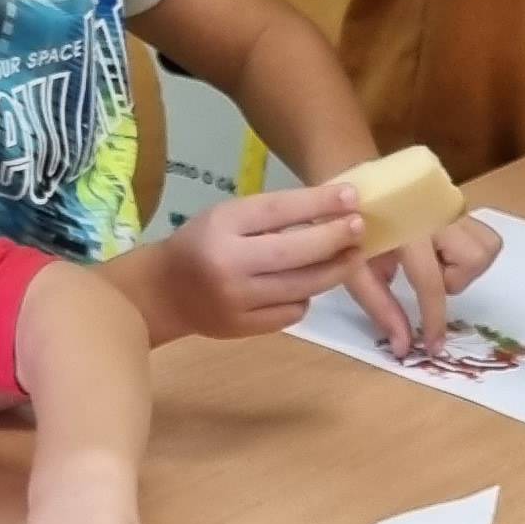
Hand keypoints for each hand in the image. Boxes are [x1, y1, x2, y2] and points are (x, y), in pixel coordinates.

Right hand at [158, 179, 368, 340]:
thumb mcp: (227, 217)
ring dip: (333, 271)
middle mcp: (229, 264)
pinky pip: (290, 312)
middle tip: (361, 228)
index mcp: (222, 226)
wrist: (163, 293)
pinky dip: (306, 297)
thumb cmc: (201, 244)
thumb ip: (270, 217)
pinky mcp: (243, 328)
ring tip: (352, 256)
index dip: (319, 203)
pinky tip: (310, 285)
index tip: (351, 196)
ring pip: (300, 286)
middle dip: (334, 239)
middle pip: (295, 252)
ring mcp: (237, 300)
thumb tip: (329, 212)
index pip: (278, 211)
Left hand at [348, 208, 505, 359]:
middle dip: (454, 279)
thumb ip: (381, 308)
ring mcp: (452, 204)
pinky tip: (439, 250)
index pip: (431, 282)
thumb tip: (403, 347)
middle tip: (425, 275)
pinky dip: (465, 249)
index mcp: (407, 230)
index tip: (434, 346)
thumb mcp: (355, 269)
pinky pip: (481, 233)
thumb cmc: (350, 229)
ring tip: (432, 262)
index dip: (434, 320)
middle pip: (475, 259)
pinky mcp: (458, 202)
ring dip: (462, 265)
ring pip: (486, 246)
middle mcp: (438, 213)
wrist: (352, 186)